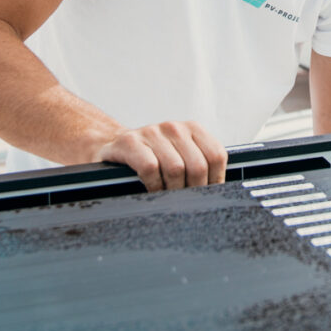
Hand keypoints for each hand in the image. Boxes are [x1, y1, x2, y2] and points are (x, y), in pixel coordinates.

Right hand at [98, 120, 227, 191]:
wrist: (113, 147)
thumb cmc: (152, 157)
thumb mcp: (179, 155)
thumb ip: (199, 166)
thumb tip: (218, 193)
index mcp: (192, 129)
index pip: (216, 156)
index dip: (215, 181)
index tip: (206, 195)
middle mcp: (174, 128)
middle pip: (197, 166)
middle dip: (193, 190)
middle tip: (186, 202)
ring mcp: (151, 133)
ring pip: (175, 168)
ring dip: (173, 190)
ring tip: (168, 197)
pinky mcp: (130, 142)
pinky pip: (150, 168)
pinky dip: (153, 185)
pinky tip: (151, 190)